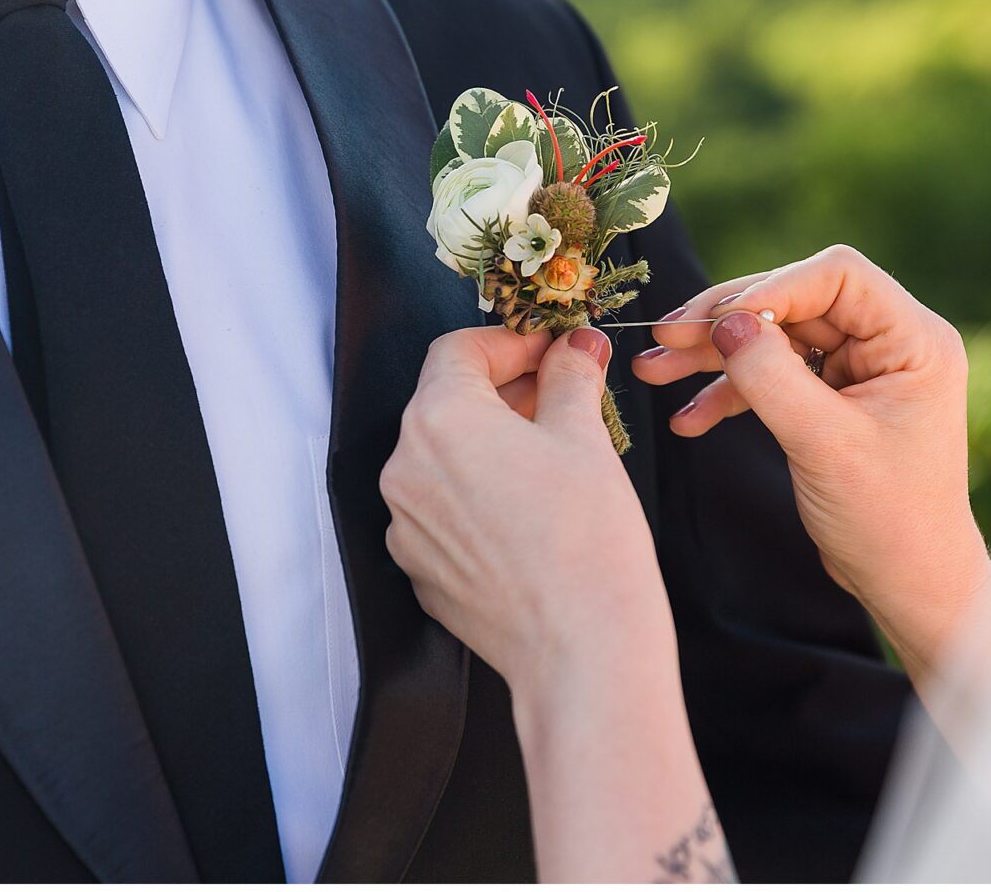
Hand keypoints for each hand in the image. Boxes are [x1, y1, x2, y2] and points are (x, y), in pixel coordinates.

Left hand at [381, 326, 674, 697]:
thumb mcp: (584, 438)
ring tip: (549, 458)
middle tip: (560, 396)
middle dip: (502, 392)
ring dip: (488, 446)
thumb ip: (569, 378)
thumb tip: (573, 349)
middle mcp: (404, 469)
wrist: (581, 647)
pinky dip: (477, 498)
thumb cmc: (587, 540)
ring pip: (442, 460)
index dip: (510, 342)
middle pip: (445, 404)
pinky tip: (527, 512)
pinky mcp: (419, 571)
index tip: (551, 352)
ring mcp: (405, 525)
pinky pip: (442, 513)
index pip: (458, 350)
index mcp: (438, 420)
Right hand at [631, 245, 990, 677]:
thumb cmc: (888, 519)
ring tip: (653, 372)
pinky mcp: (831, 399)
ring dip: (713, 356)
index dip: (772, 288)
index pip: (836, 276)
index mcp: (913, 339)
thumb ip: (772, 378)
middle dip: (725, 322)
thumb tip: (727, 320)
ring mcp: (858, 370)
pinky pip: (772, 377)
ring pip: (774, 338)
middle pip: (794, 302)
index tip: (718, 322)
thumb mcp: (824, 444)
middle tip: (664, 338)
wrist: (907, 583)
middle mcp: (889, 342)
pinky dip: (728, 394)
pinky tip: (689, 421)